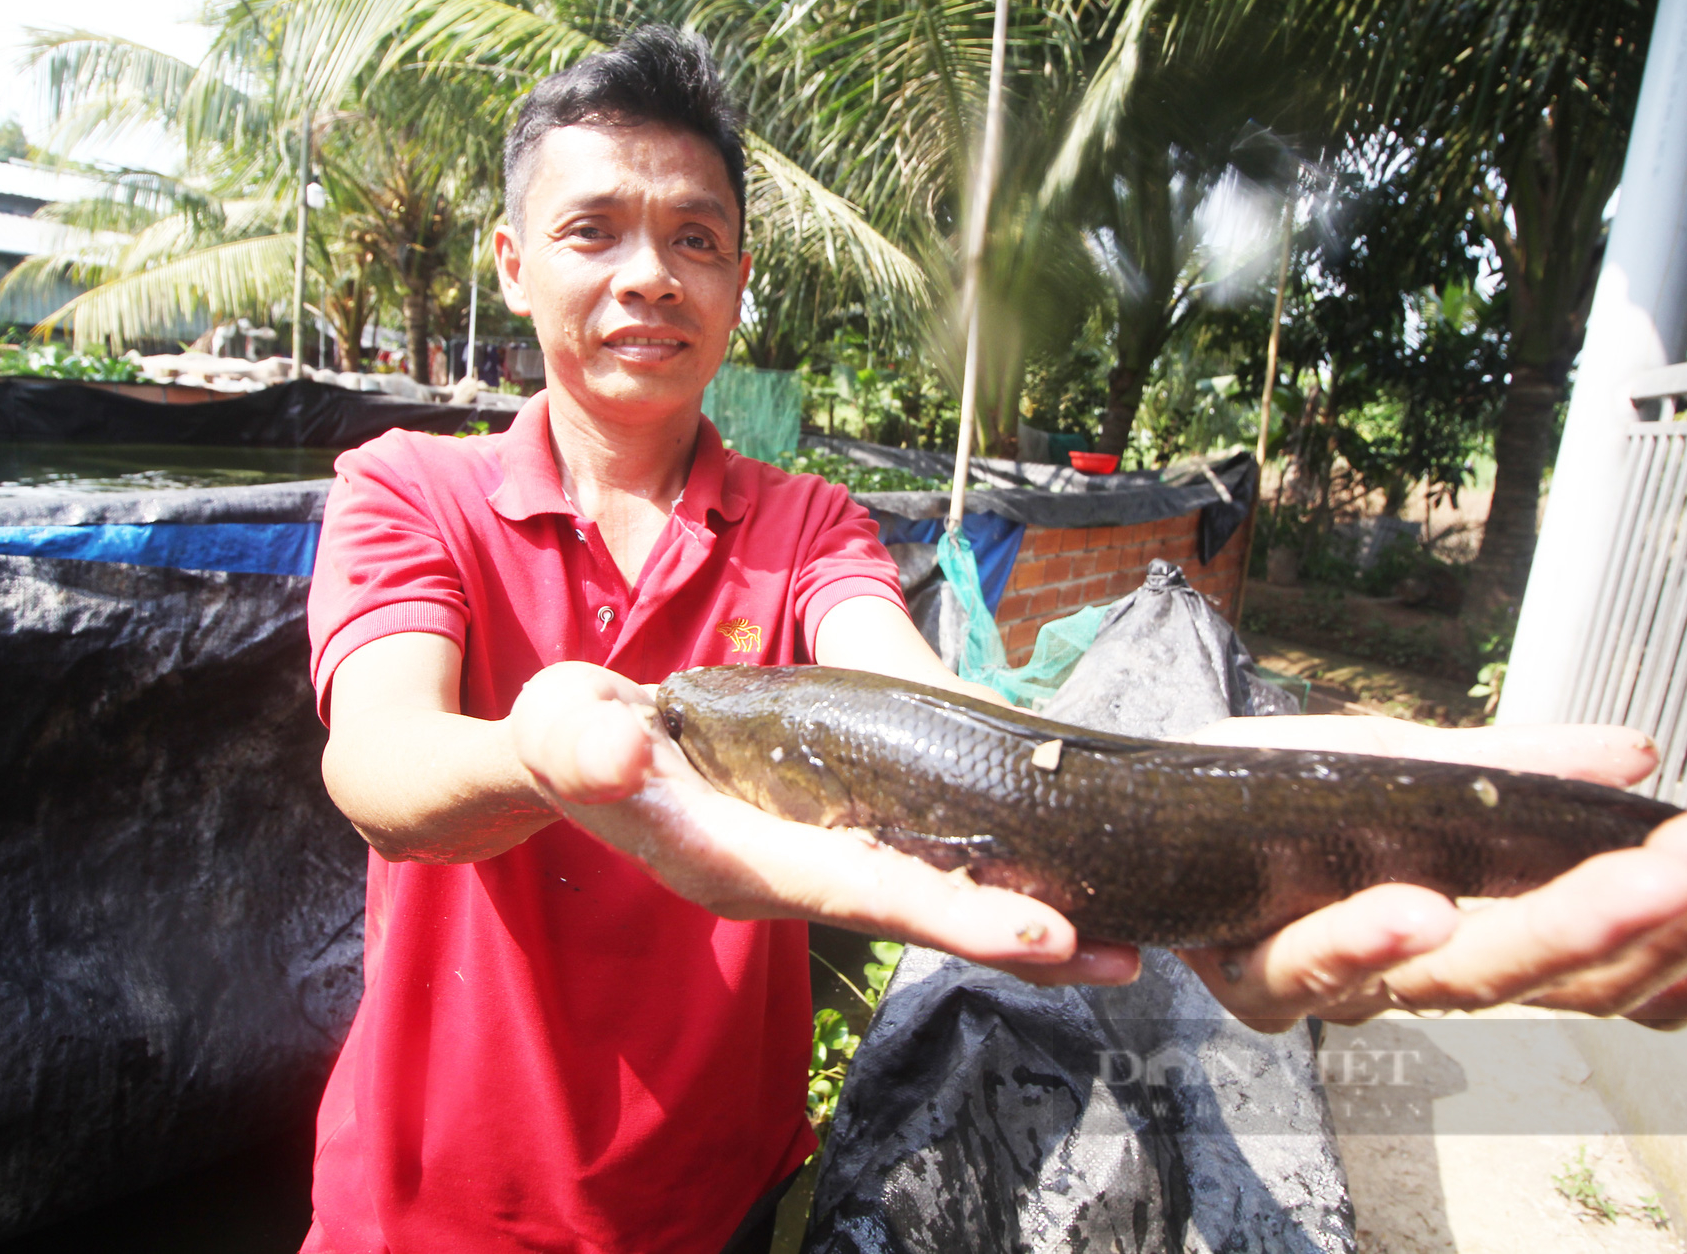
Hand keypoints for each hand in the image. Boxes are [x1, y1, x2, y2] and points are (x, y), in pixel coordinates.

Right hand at [508, 661, 1139, 986]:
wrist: (567, 759)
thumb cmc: (563, 742)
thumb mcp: (558, 731)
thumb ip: (582, 743)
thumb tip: (625, 752)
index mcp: (734, 862)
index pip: (856, 892)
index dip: (949, 913)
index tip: (1042, 935)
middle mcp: (784, 880)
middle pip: (915, 912)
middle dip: (1015, 937)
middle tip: (1128, 955)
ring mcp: (810, 867)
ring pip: (927, 899)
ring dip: (1017, 923)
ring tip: (1128, 942)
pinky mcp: (827, 843)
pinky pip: (919, 869)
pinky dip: (986, 881)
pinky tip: (1054, 880)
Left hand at [1175, 716, 1686, 1030]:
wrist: (1138, 795)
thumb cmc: (1272, 790)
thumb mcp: (1406, 764)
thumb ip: (1516, 773)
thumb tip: (1633, 754)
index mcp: (1465, 931)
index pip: (1595, 967)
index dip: (1684, 958)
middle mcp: (1405, 974)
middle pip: (1537, 974)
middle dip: (1635, 924)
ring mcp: (1328, 976)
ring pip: (1445, 979)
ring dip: (1537, 931)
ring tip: (1614, 890)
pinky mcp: (1246, 962)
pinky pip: (1308, 965)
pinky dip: (1365, 938)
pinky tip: (1416, 905)